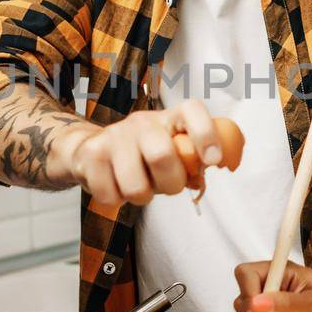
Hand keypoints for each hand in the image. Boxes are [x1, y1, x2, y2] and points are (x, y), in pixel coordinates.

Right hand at [57, 100, 221, 205]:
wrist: (90, 150)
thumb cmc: (142, 155)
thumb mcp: (171, 151)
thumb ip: (195, 159)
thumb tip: (222, 163)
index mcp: (169, 118)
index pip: (191, 111)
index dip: (206, 134)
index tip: (213, 161)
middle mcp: (142, 122)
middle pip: (162, 155)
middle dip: (170, 185)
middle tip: (167, 186)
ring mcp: (113, 135)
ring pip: (135, 185)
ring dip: (140, 197)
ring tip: (138, 187)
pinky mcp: (91, 154)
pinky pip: (110, 195)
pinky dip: (115, 201)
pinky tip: (115, 186)